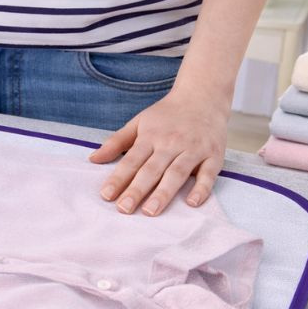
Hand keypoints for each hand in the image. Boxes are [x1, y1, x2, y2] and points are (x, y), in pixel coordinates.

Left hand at [88, 88, 229, 215]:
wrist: (203, 96)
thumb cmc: (167, 115)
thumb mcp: (138, 122)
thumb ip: (116, 142)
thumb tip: (93, 159)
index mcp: (150, 136)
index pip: (131, 161)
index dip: (118, 178)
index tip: (106, 195)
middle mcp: (171, 143)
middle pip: (152, 170)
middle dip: (137, 190)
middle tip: (124, 209)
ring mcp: (193, 149)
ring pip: (176, 173)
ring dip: (164, 193)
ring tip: (150, 212)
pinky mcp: (214, 155)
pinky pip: (208, 174)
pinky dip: (201, 188)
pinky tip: (191, 203)